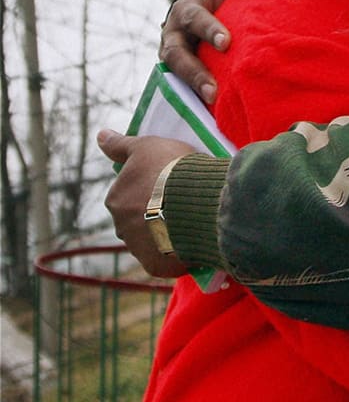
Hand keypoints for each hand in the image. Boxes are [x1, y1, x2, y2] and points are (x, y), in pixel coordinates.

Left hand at [99, 129, 194, 278]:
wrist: (195, 200)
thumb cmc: (170, 168)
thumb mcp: (147, 146)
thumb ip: (121, 144)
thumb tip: (100, 134)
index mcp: (115, 199)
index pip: (129, 194)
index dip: (151, 188)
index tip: (170, 184)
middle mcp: (120, 226)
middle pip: (137, 220)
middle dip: (154, 214)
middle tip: (181, 203)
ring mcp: (137, 248)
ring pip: (151, 241)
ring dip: (165, 234)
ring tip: (191, 221)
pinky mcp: (155, 266)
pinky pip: (165, 260)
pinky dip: (175, 254)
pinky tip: (191, 241)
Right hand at [159, 0, 265, 103]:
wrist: (209, 3)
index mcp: (186, 9)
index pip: (193, 19)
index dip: (208, 30)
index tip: (227, 42)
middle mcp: (174, 35)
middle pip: (176, 55)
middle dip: (193, 71)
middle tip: (213, 87)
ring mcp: (176, 57)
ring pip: (176, 75)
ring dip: (193, 89)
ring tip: (213, 102)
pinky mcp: (182, 74)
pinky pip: (184, 88)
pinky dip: (196, 100)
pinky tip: (216, 113)